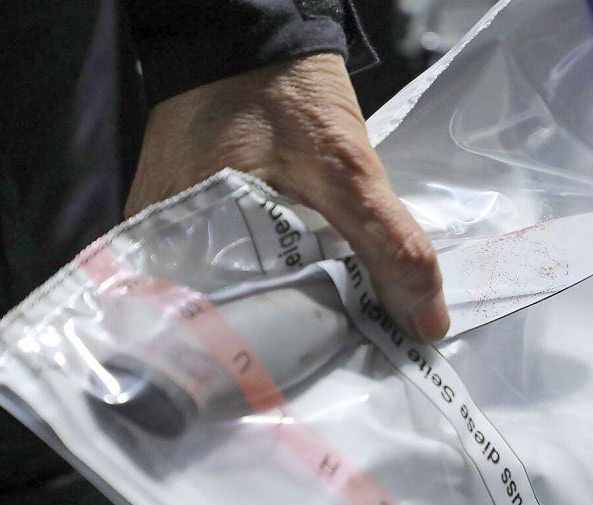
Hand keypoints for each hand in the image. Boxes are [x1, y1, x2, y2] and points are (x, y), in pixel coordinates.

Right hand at [125, 53, 449, 342]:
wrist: (257, 39)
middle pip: (239, 325)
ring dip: (294, 313)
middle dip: (296, 345)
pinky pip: (249, 266)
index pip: (229, 341)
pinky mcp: (204, 220)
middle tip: (355, 363)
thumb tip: (425, 324)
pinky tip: (324, 291)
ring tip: (345, 338)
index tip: (342, 377)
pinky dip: (287, 280)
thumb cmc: (282, 93)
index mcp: (178, 249)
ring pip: (247, 297)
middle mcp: (167, 252)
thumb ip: (386, 244)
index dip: (288, 362)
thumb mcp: (344, 168)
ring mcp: (183, 236)